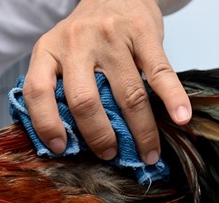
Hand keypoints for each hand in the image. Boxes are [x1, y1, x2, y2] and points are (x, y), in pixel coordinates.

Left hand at [23, 0, 191, 164]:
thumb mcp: (59, 54)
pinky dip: (172, 99)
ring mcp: (110, 37)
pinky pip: (160, 72)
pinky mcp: (143, 32)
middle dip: (99, 136)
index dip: (46, 124)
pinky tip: (181, 118)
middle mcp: (76, 42)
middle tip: (110, 155)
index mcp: (48, 51)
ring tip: (148, 154)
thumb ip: (57, 89)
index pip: (37, 91)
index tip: (62, 148)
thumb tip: (69, 143)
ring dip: (141, 131)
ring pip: (127, 94)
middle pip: (85, 100)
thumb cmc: (85, 36)